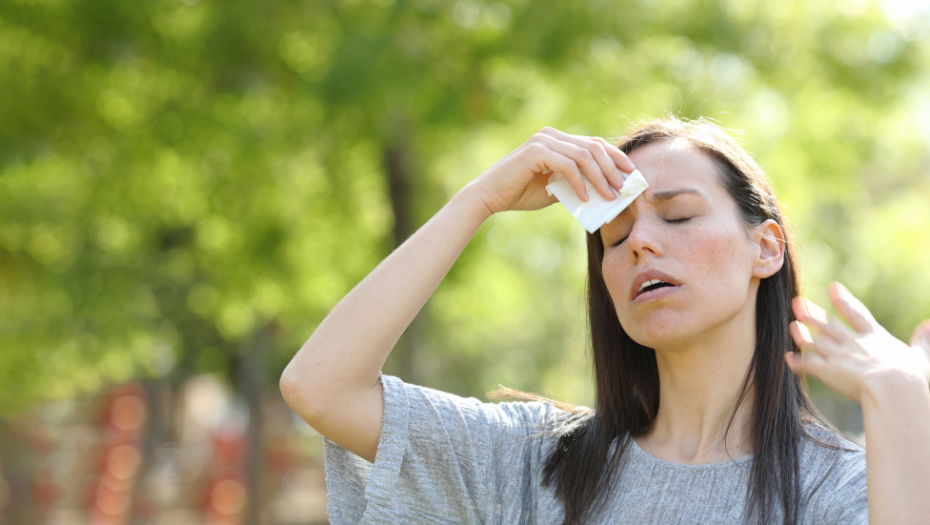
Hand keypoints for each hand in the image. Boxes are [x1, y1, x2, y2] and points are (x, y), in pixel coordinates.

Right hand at [459, 127, 634, 214]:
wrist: (489, 197)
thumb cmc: (519, 193)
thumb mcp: (554, 189)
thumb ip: (574, 184)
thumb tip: (604, 191)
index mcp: (556, 139)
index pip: (593, 143)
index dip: (615, 157)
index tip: (631, 174)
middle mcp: (551, 135)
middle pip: (593, 147)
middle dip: (613, 168)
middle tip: (624, 188)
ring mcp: (543, 141)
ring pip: (584, 156)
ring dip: (600, 177)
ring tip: (610, 196)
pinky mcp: (536, 152)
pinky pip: (567, 166)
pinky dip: (579, 183)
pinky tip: (585, 198)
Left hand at [786, 281, 929, 402]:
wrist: (893, 388)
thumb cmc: (910, 377)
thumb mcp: (920, 356)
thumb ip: (923, 340)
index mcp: (874, 337)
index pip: (856, 313)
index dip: (844, 300)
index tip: (832, 287)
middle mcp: (852, 343)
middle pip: (828, 325)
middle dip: (812, 313)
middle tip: (797, 301)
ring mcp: (839, 356)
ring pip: (815, 342)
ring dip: (802, 333)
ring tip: (792, 325)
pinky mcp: (829, 371)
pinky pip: (809, 365)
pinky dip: (798, 362)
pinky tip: (788, 358)